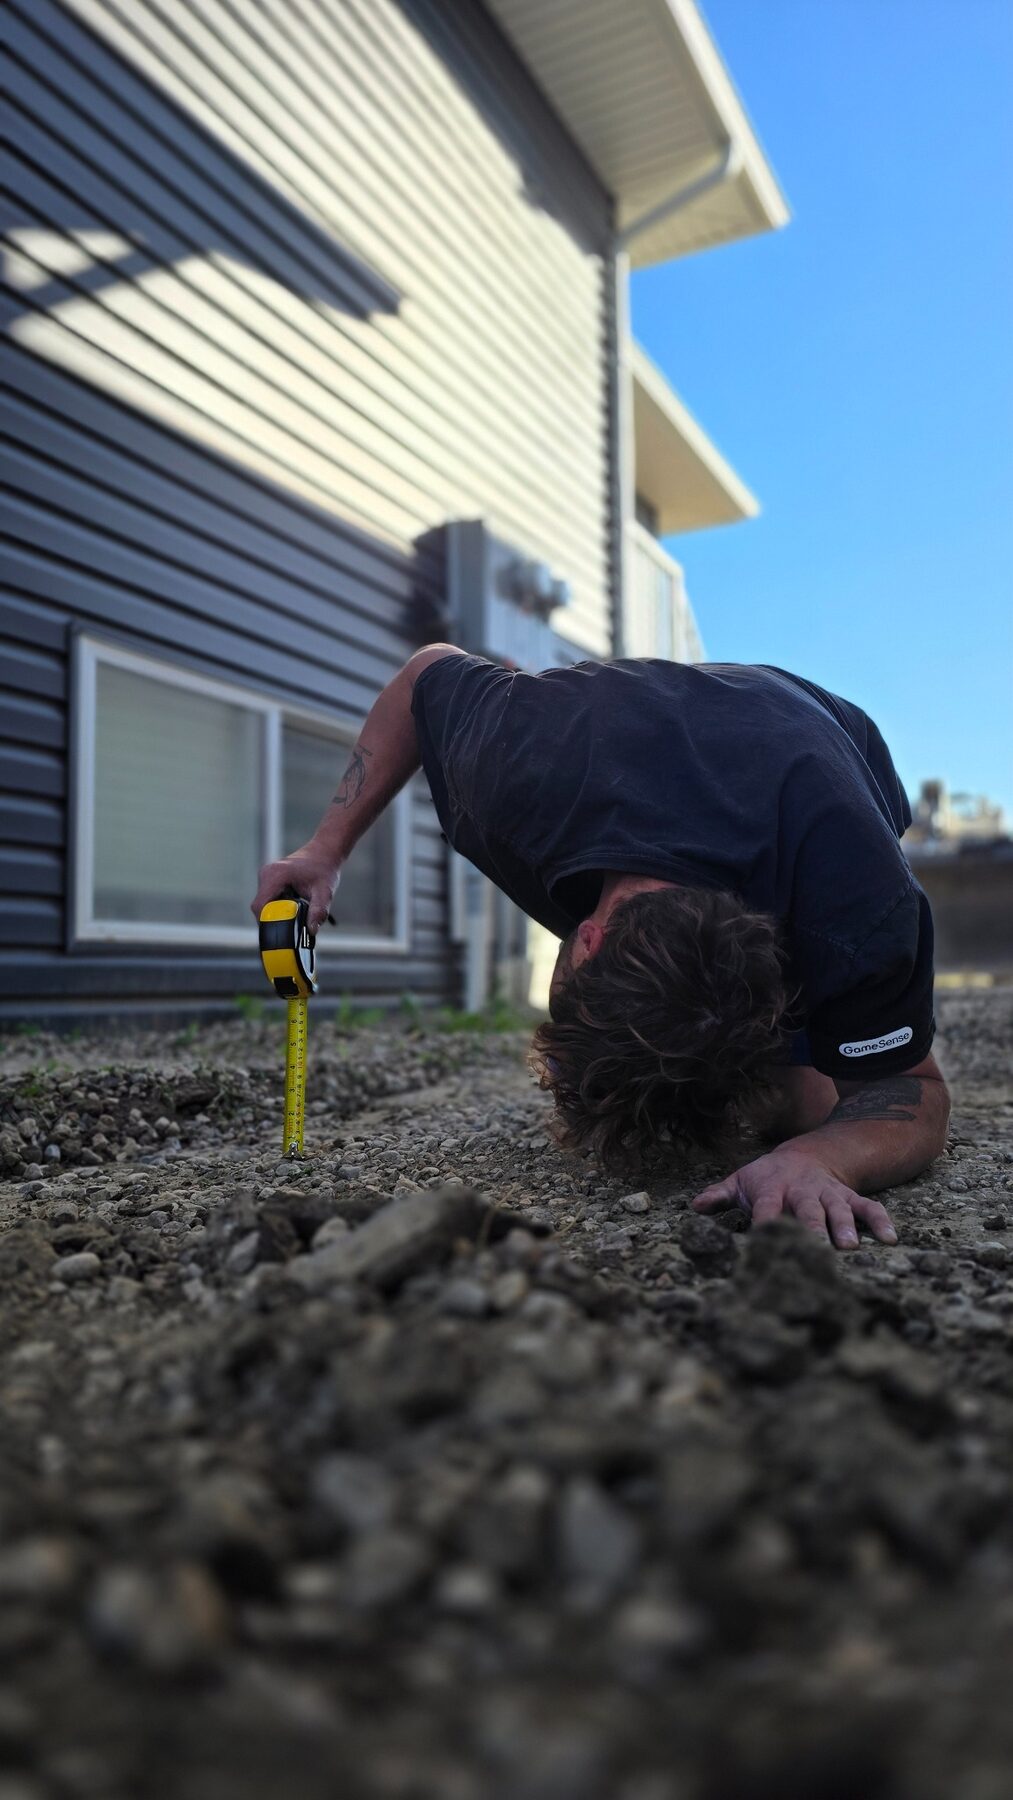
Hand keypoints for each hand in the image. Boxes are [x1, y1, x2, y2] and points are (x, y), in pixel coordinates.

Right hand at [251, 845, 339, 933]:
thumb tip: (311, 931)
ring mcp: (266, 875)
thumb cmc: (324, 870)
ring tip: (293, 916)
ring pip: (262, 903)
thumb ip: (318, 911)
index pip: (260, 906)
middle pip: (260, 906)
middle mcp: (267, 873)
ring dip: (275, 913)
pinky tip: (291, 908)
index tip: (279, 933)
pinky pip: (266, 898)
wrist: (324, 852)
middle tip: (289, 928)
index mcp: (276, 875)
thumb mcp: (325, 892)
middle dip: (272, 920)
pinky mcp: (268, 878)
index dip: (266, 922)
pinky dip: (276, 907)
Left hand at [692, 1147, 896, 1249]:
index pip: (767, 1205)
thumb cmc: (767, 1177)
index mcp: (772, 1189)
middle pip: (808, 1209)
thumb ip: (719, 1194)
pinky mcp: (849, 1197)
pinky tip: (891, 1238)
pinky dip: (880, 1221)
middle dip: (812, 1227)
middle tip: (816, 1247)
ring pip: (839, 1208)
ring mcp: (828, 1194)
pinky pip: (867, 1207)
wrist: (805, 1154)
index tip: (765, 1237)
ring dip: (845, 1226)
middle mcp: (802, 1191)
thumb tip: (694, 1206)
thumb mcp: (740, 1181)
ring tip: (850, 1246)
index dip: (766, 1220)